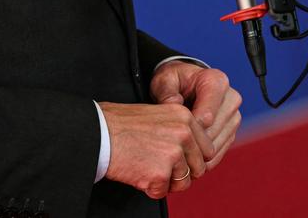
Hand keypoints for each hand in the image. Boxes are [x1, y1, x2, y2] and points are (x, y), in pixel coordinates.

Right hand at [99, 101, 214, 198]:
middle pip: (199, 168)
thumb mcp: (159, 115)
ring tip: (147, 167)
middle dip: (181, 173)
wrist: (99, 132)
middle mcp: (183, 134)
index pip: (207, 149)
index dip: (193, 159)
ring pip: (183, 183)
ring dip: (166, 182)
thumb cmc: (122, 124)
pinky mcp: (160, 173)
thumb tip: (194, 152)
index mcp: (185, 117)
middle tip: (161, 167)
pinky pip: (163, 192)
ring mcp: (173, 154)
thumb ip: (179, 130)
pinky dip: (150, 188)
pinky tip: (138, 172)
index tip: (180, 161)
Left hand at [150, 61, 241, 170]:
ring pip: (218, 144)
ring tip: (178, 157)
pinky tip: (188, 159)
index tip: (173, 137)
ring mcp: (234, 115)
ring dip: (198, 154)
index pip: (207, 116)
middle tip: (173, 152)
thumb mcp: (165, 80)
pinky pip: (221, 150)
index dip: (189, 131)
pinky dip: (205, 159)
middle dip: (193, 144)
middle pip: (213, 132)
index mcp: (216, 82)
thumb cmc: (175, 82)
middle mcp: (231, 98)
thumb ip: (167, 91)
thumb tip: (174, 104)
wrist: (186, 85)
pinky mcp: (232, 130)